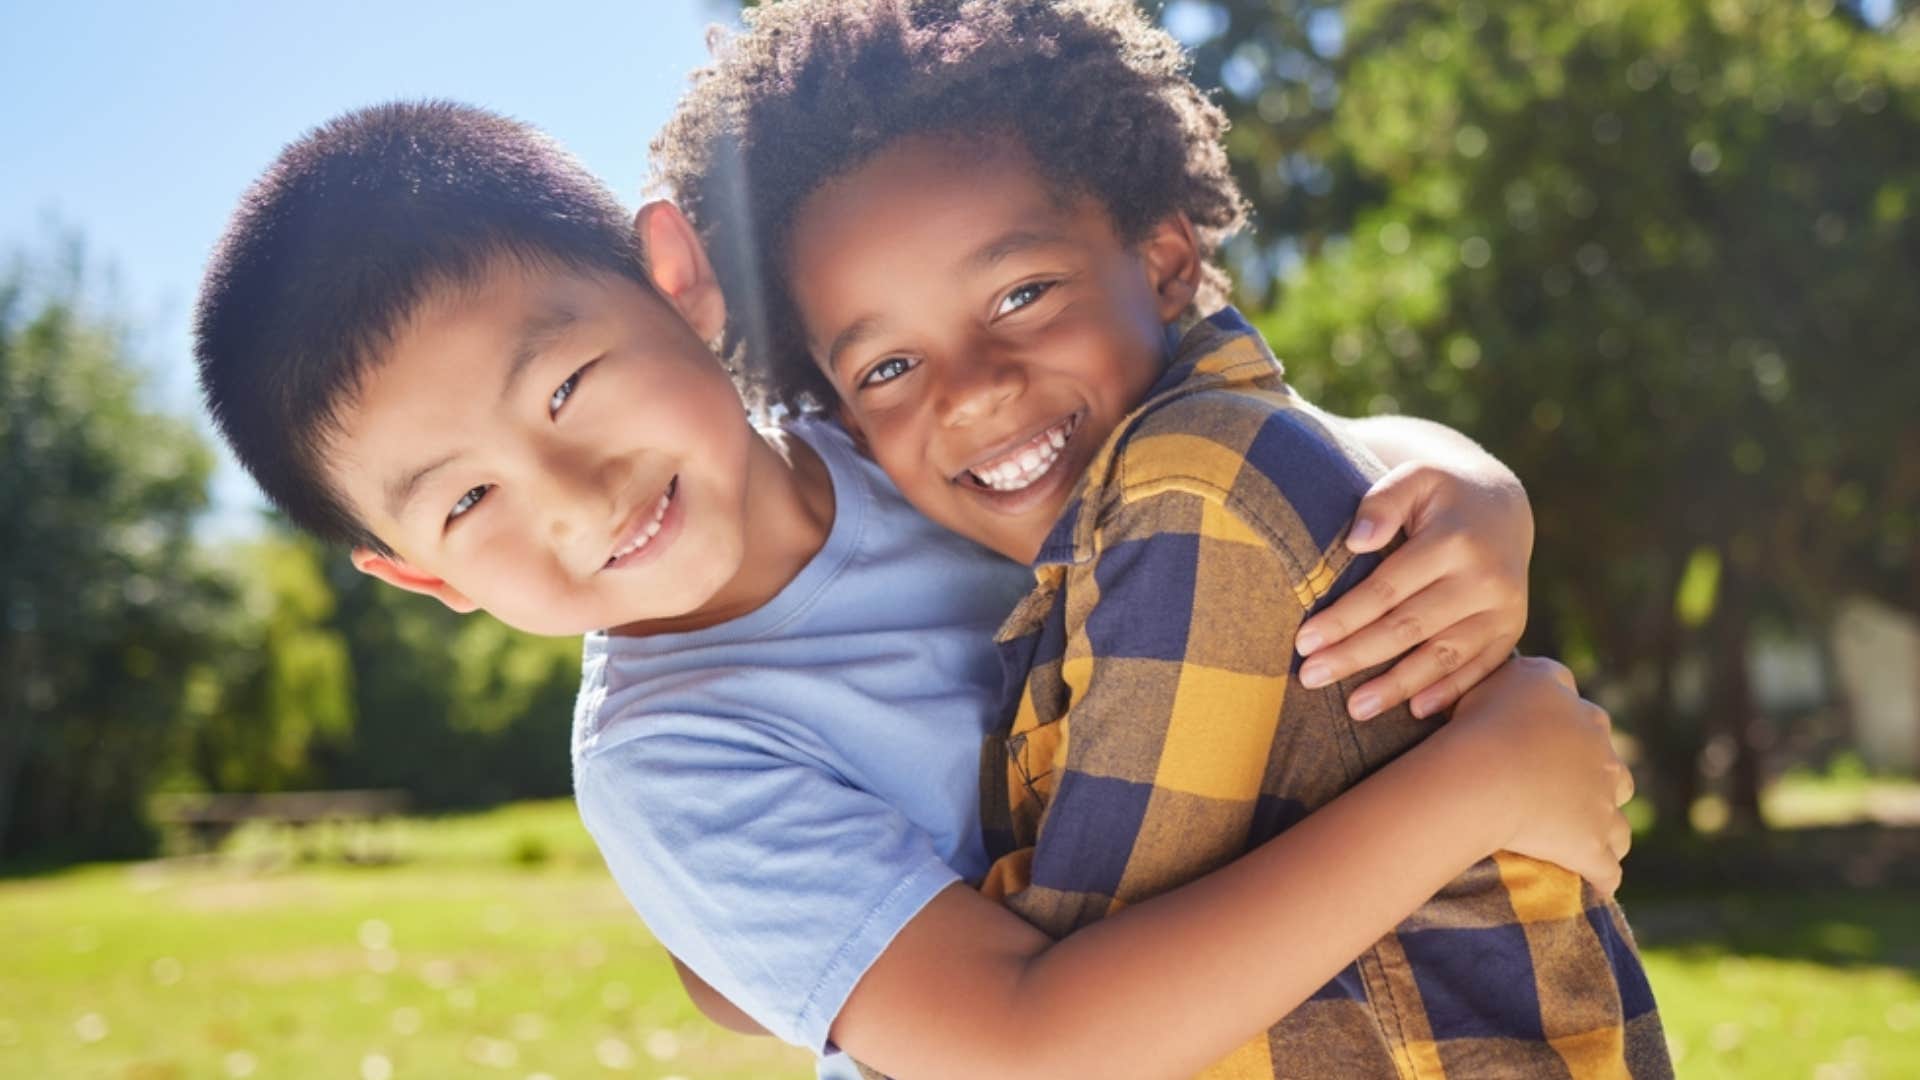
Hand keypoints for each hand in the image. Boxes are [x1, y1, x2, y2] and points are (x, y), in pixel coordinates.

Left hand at [1295, 460, 1532, 720]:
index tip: (1303, 642)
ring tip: (1354, 709)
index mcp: (1454, 540)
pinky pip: (1479, 668)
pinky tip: (1414, 711)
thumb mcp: (1414, 478)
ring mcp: (1503, 609)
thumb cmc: (1440, 494)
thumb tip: (1357, 542)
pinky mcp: (1513, 630)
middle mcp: (1484, 579)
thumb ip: (1383, 502)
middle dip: (1355, 656)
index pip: (1387, 589)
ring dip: (1396, 686)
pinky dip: (1448, 692)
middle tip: (1310, 678)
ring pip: (1442, 656)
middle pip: (1408, 627)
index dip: (1343, 618)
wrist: (1501, 506)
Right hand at [1441, 657, 1632, 893]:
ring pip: (1618, 823)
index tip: (1547, 744)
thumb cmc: (1482, 721)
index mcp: (1582, 714)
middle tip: (1564, 796)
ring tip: (1583, 842)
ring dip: (1606, 831)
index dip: (1571, 732)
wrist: (1485, 773)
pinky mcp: (1592, 846)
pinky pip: (1606, 870)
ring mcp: (1601, 804)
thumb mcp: (1503, 677)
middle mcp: (1602, 756)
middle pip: (1615, 772)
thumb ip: (1524, 675)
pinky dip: (1602, 878)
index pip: (1588, 720)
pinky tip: (1594, 885)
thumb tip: (1526, 675)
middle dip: (1598, 783)